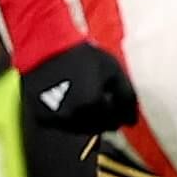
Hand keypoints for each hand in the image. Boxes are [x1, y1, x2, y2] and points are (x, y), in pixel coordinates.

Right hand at [22, 42, 139, 134]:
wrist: (44, 47)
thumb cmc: (79, 55)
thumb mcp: (111, 68)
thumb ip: (126, 95)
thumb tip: (132, 121)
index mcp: (94, 104)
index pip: (114, 122)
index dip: (118, 112)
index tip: (114, 100)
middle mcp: (75, 116)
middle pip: (98, 128)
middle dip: (103, 117)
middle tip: (101, 99)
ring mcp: (57, 119)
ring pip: (80, 129)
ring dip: (86, 118)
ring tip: (84, 97)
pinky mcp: (43, 118)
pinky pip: (62, 125)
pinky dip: (68, 117)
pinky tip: (68, 99)